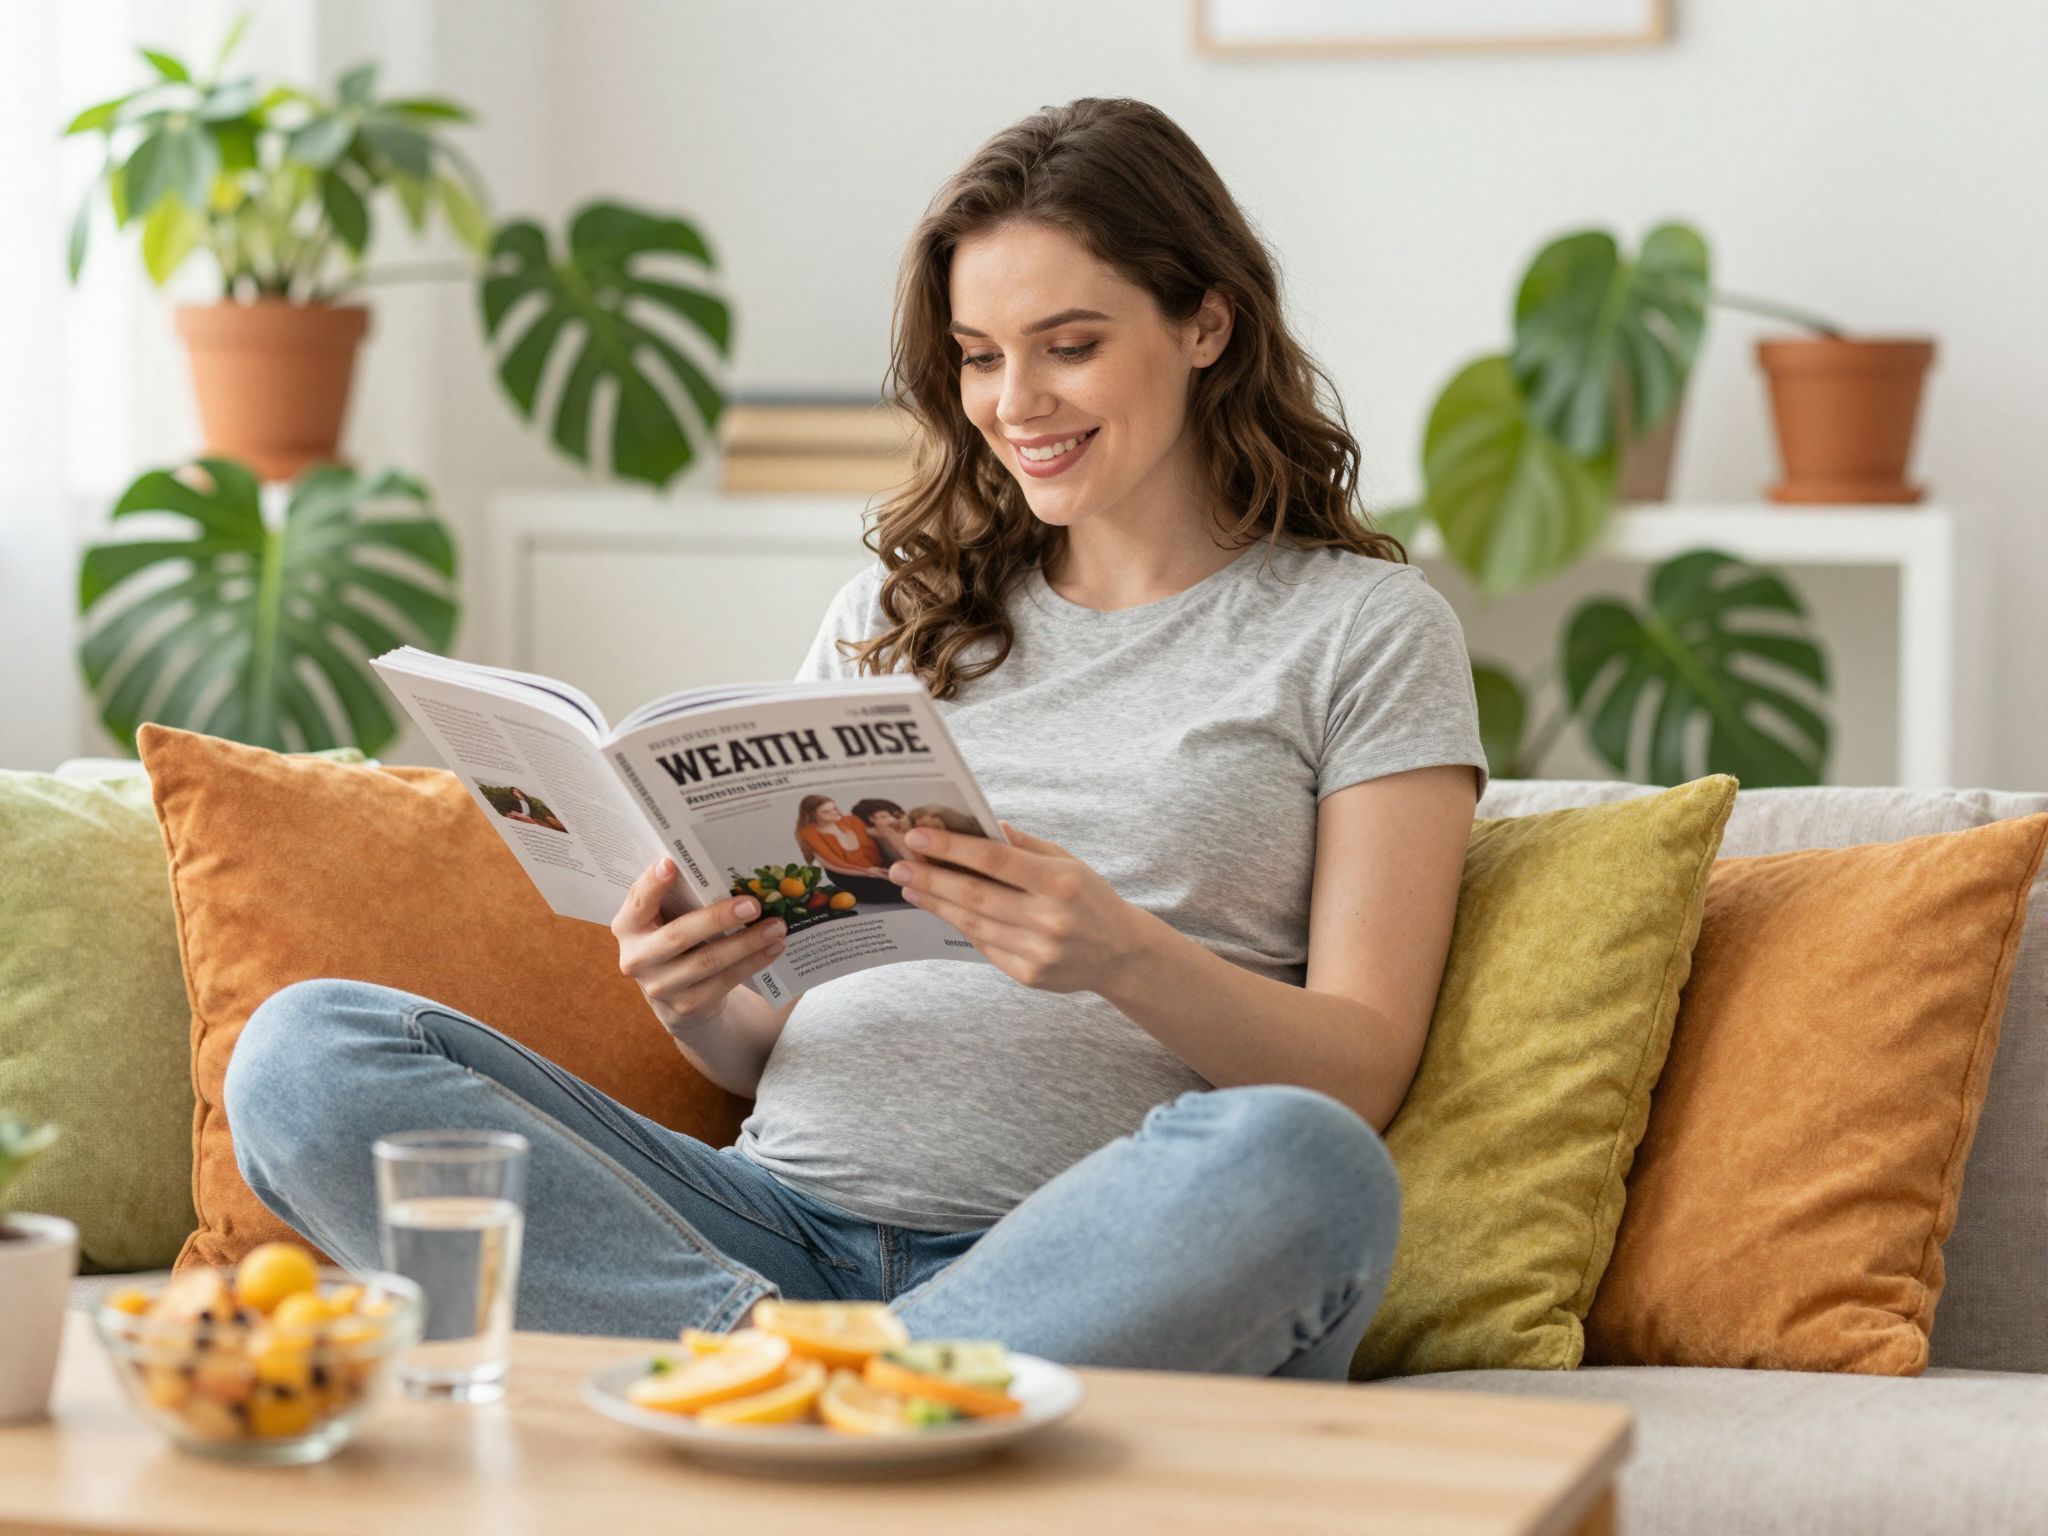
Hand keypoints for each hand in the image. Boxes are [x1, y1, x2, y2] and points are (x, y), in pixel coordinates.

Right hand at [612, 857, 787, 1032]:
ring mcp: (661, 986)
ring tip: (776, 927)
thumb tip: (719, 865)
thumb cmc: (673, 937)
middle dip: (718, 919)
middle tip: (754, 904)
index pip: (637, 901)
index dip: (652, 884)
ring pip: (707, 962)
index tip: (671, 863)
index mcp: (628, 926)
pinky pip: (725, 981)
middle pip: (678, 936)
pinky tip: (774, 948)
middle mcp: (637, 958)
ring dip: (747, 943)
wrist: (674, 993)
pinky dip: (753, 963)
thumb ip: (677, 895)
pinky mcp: (687, 1005)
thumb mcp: (664, 917)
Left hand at [888, 821, 1141, 993]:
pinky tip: (940, 909)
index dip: (952, 847)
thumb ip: (1025, 845)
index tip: (918, 837)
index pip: (995, 860)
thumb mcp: (1068, 861)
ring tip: (910, 887)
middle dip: (931, 878)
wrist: (1120, 953)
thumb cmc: (1090, 898)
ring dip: (936, 903)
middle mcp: (1049, 918)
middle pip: (975, 894)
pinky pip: (984, 945)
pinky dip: (959, 925)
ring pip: (973, 923)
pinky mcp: (1029, 975)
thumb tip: (981, 825)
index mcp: (1060, 882)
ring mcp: (1038, 951)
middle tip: (899, 866)